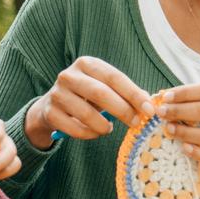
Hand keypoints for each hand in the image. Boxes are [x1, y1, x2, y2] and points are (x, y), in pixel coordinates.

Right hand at [25, 56, 155, 149]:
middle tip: (135, 123)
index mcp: (86, 64)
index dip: (133, 94)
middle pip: (100, 93)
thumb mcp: (104, 88)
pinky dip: (90, 134)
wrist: (51, 107)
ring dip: (104, 125)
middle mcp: (69, 75)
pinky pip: (75, 129)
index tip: (149, 109)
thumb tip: (148, 104)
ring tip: (109, 129)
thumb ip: (124, 93)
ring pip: (87, 114)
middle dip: (122, 110)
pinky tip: (95, 132)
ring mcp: (57, 94)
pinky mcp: (50, 113)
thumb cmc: (85, 96)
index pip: (114, 77)